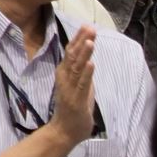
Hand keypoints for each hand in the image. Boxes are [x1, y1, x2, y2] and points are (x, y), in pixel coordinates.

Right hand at [49, 25, 95, 146]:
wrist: (65, 130)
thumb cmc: (74, 108)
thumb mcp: (80, 86)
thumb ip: (83, 73)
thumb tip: (88, 59)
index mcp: (66, 73)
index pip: (72, 52)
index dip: (79, 39)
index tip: (87, 26)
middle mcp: (65, 77)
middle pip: (72, 55)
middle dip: (81, 41)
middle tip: (89, 27)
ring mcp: (69, 87)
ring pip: (76, 67)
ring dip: (84, 54)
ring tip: (90, 41)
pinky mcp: (75, 98)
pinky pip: (81, 84)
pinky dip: (87, 73)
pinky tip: (91, 63)